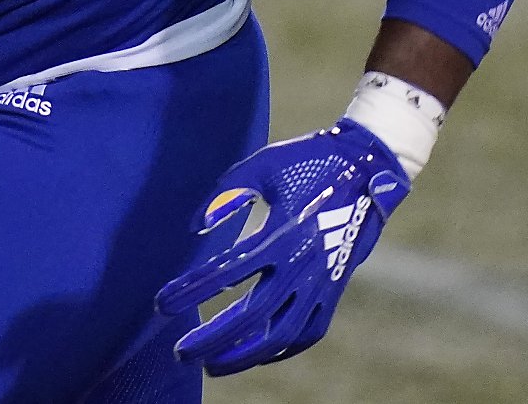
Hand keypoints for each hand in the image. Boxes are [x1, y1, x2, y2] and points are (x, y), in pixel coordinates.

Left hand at [156, 121, 409, 375]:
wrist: (367, 168)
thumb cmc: (308, 161)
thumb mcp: (262, 165)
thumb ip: (225, 194)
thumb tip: (193, 228)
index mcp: (282, 233)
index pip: (226, 272)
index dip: (190, 291)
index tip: (161, 305)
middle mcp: (302, 265)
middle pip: (250, 316)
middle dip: (211, 338)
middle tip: (181, 351)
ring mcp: (321, 282)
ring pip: (280, 334)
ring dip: (243, 355)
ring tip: (212, 366)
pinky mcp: (334, 290)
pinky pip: (307, 333)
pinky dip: (280, 350)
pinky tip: (256, 354)